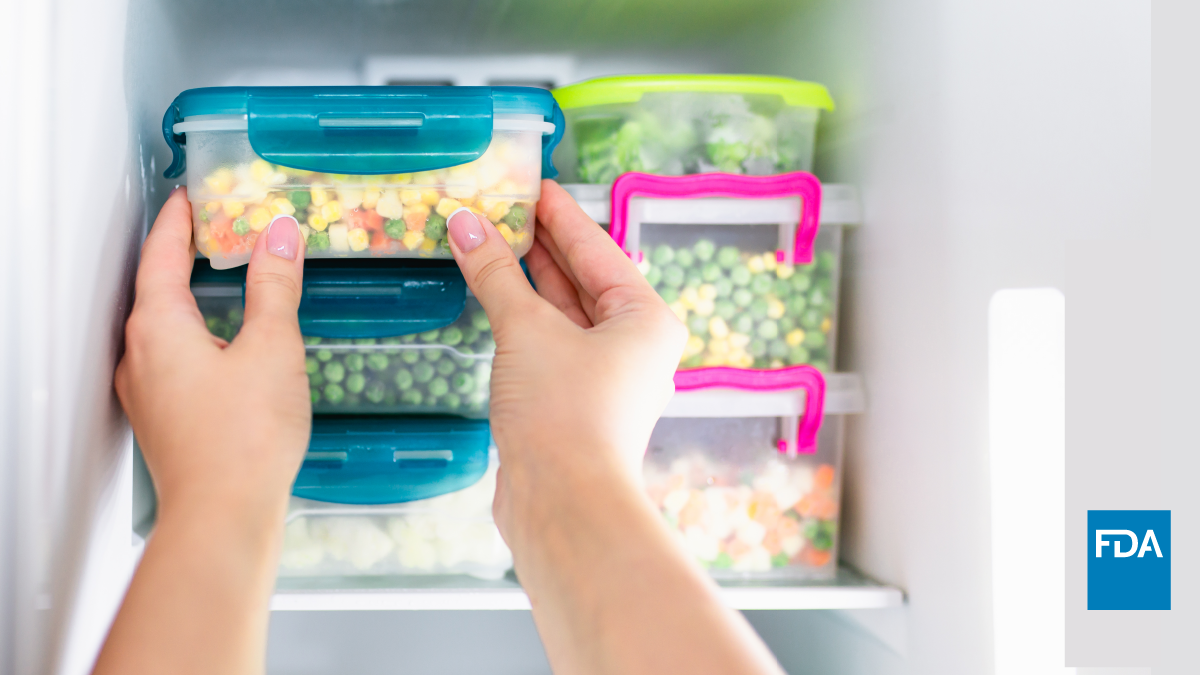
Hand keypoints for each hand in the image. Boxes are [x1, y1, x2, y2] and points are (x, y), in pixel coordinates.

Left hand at [97, 187, 308, 674]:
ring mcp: (147, 391)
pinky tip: (226, 343)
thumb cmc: (245, 438)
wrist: (223, 516)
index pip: (160, 254)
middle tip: (212, 228)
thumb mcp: (272, 348)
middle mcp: (140, 355)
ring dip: (189, 295)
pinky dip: (195, 332)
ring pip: (162, 325)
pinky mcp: (164, 418)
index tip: (191, 195)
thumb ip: (275, 285)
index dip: (178, 220)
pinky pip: (171, 357)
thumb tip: (278, 235)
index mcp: (158, 327)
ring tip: (223, 278)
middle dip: (182, 253)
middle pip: (154, 287)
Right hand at [446, 181, 782, 674]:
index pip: (597, 249)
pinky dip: (521, 319)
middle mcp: (635, 345)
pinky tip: (493, 297)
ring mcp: (606, 377)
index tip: (531, 184)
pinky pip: (550, 345)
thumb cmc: (564, 413)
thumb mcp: (526, 330)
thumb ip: (495, 273)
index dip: (560, 214)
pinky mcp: (576, 403)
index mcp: (646, 318)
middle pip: (583, 280)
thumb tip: (465, 222)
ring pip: (564, 314)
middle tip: (500, 207)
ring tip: (488, 241)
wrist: (564, 504)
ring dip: (525, 282)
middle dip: (539, 245)